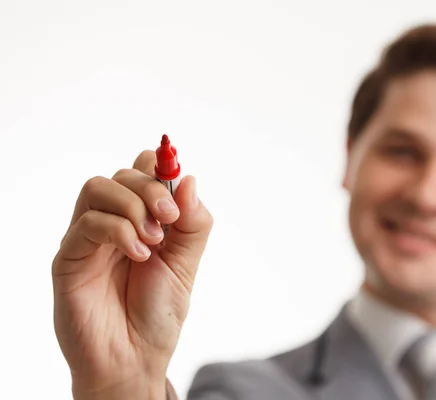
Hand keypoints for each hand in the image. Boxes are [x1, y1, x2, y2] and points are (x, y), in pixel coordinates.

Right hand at [52, 150, 212, 399]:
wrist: (135, 358)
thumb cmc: (158, 312)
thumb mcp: (187, 263)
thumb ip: (193, 223)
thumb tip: (189, 179)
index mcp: (142, 219)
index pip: (144, 171)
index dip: (162, 168)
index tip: (179, 187)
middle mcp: (113, 222)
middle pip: (122, 174)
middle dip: (151, 188)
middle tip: (170, 218)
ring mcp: (89, 238)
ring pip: (98, 187)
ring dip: (133, 205)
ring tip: (153, 240)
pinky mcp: (70, 257)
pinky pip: (87, 223)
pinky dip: (119, 231)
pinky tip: (139, 255)